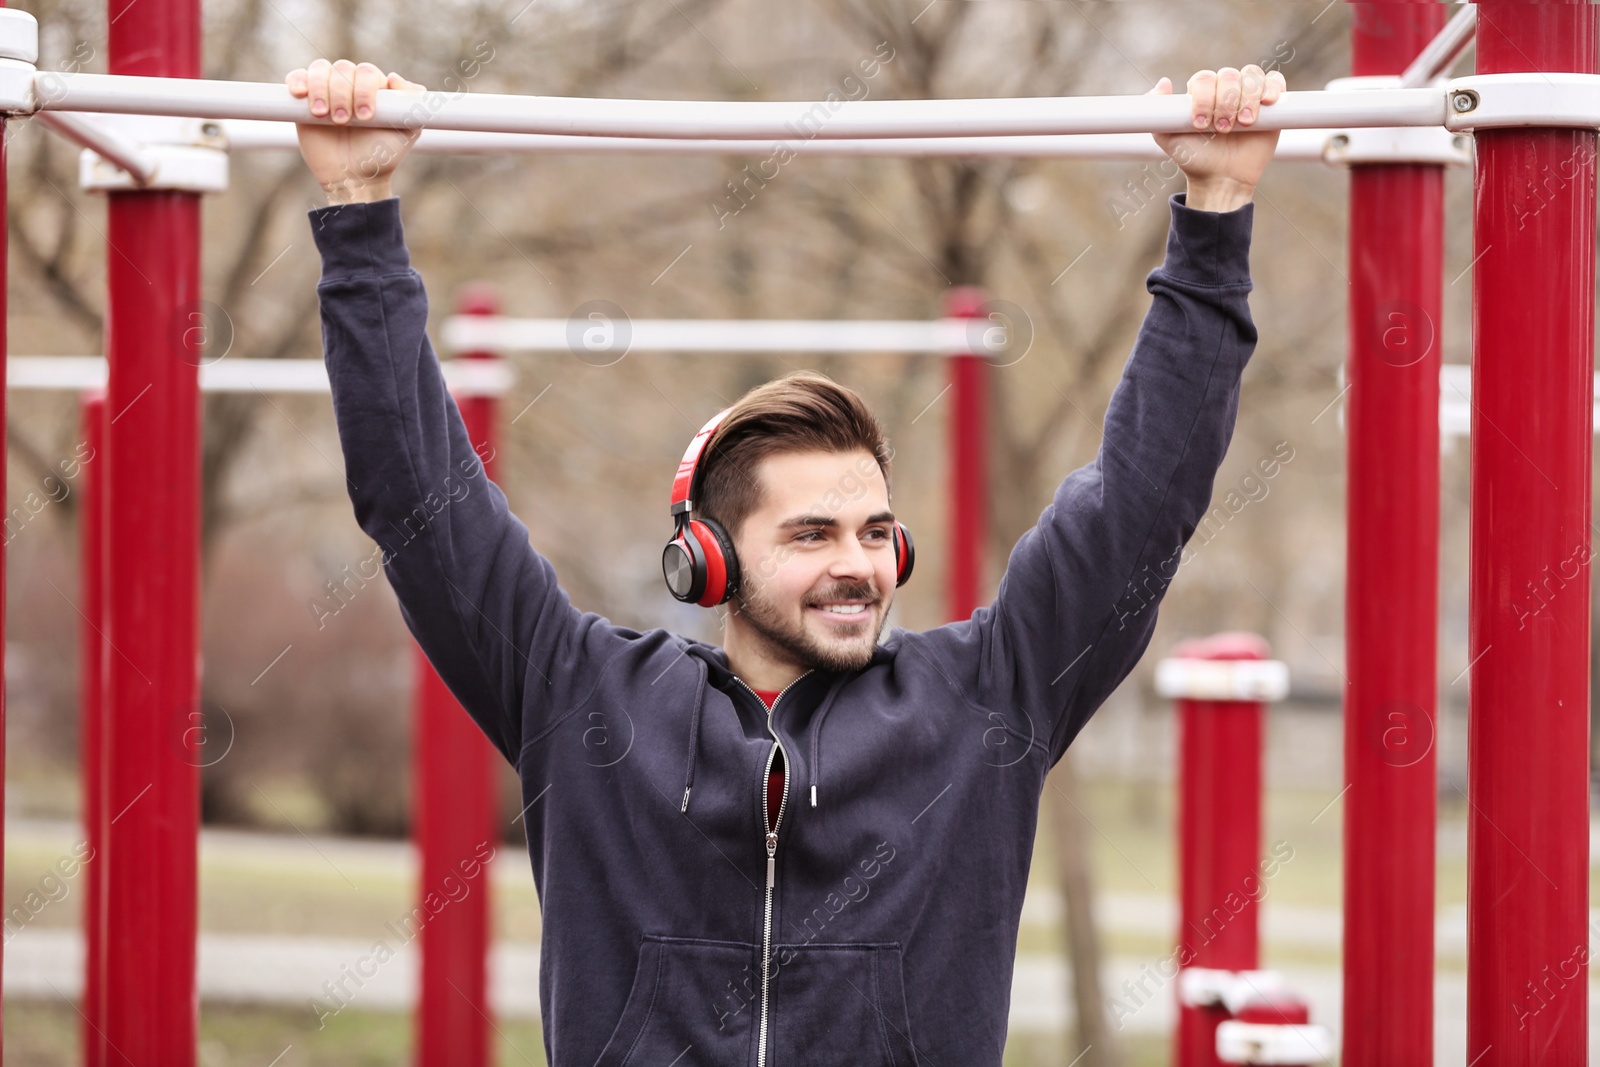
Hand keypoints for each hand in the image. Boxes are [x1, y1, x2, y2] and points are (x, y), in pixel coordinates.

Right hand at [286, 59, 425, 204]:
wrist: (353, 178)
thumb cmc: (382, 156)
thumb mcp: (407, 132)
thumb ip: (412, 103)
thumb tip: (394, 77)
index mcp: (376, 88)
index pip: (367, 72)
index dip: (364, 90)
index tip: (365, 117)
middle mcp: (351, 85)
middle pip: (343, 68)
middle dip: (342, 94)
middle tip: (344, 121)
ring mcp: (327, 90)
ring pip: (320, 69)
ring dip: (321, 89)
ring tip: (323, 115)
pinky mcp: (304, 100)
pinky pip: (297, 77)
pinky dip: (297, 80)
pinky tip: (300, 94)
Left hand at [1150, 65, 1284, 212]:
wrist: (1221, 179)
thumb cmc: (1194, 158)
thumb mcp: (1167, 138)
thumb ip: (1156, 113)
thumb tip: (1163, 82)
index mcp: (1201, 93)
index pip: (1204, 78)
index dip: (1204, 97)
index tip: (1200, 124)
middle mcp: (1225, 90)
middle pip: (1228, 75)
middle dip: (1225, 102)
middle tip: (1222, 129)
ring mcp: (1248, 95)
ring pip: (1251, 76)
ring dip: (1246, 98)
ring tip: (1243, 124)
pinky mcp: (1271, 104)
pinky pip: (1275, 81)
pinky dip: (1272, 87)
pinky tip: (1267, 102)